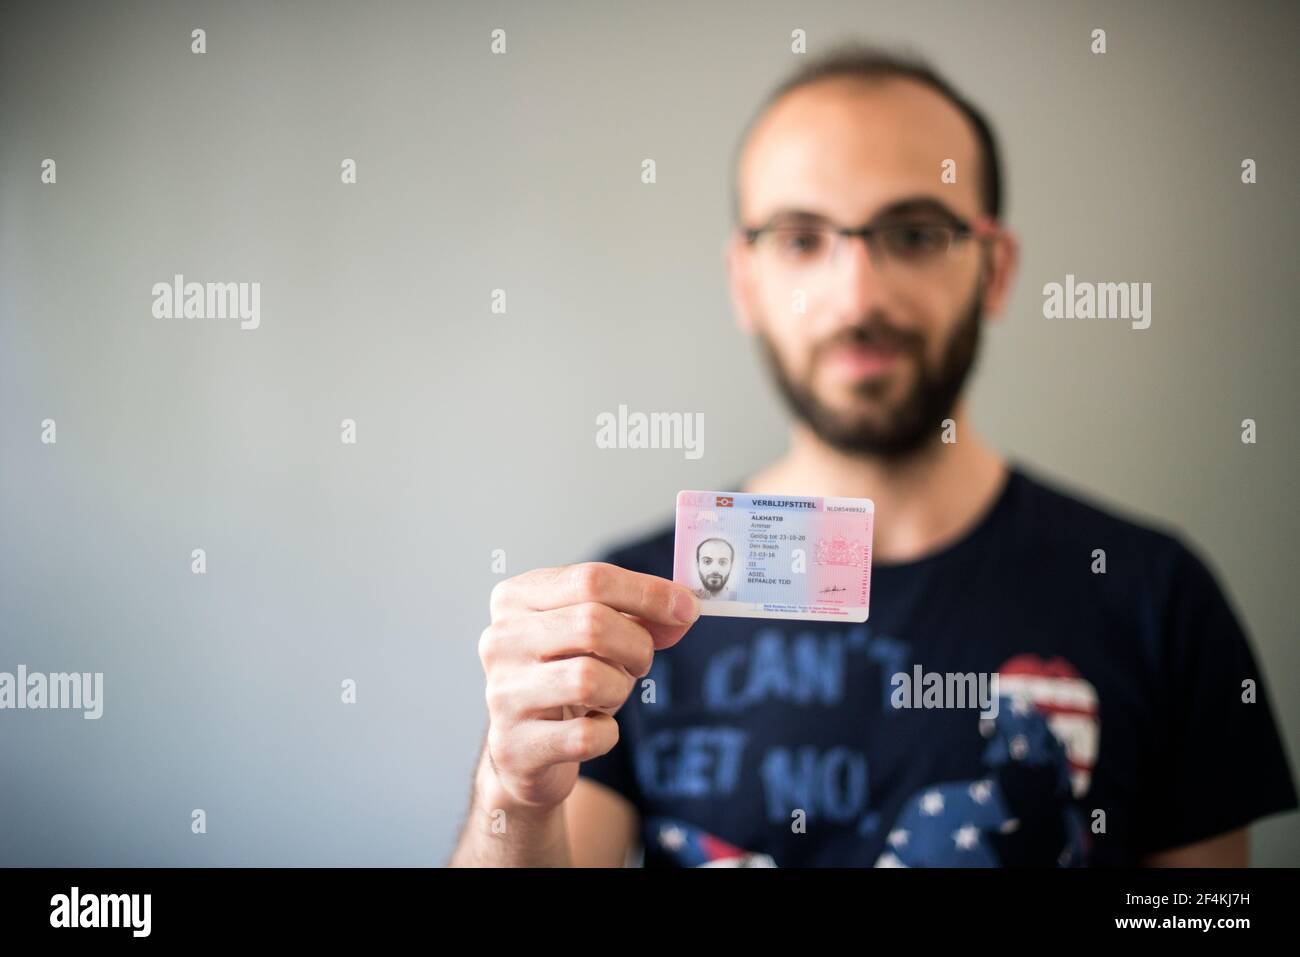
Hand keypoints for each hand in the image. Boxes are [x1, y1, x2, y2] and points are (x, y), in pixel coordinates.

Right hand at [477, 562, 699, 809]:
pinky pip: (587, 736)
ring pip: (588, 679)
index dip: (649, 593)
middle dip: (636, 645)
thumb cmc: (564, 675)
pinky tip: (594, 728)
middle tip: (640, 661)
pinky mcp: (515, 746)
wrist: (523, 747)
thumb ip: (642, 616)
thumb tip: (685, 609)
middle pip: (592, 623)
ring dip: (620, 688)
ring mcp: (502, 693)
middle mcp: (500, 640)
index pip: (591, 579)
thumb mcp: (598, 635)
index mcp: (516, 598)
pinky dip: (607, 733)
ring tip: (610, 694)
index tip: (687, 609)